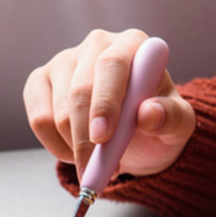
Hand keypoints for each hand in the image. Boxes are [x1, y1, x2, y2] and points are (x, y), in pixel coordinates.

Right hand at [23, 28, 195, 179]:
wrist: (134, 134)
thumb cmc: (155, 123)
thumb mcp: (176, 125)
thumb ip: (170, 118)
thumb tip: (148, 114)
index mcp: (132, 44)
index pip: (112, 66)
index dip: (105, 103)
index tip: (103, 138)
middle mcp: (96, 45)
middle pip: (79, 92)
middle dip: (84, 140)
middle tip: (93, 172)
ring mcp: (64, 62)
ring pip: (57, 112)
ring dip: (73, 149)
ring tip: (95, 161)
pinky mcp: (39, 82)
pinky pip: (39, 120)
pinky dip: (55, 147)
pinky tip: (74, 152)